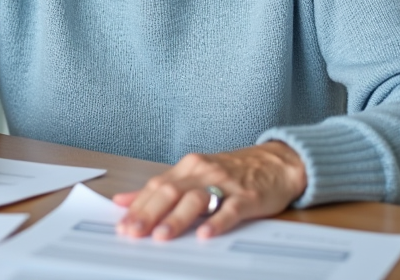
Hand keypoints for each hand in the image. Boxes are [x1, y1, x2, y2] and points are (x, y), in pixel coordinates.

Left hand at [112, 141, 306, 240]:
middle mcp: (203, 172)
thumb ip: (159, 188)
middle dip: (149, 213)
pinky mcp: (247, 197)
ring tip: (162, 236)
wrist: (277, 163)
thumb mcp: (194, 175)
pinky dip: (217, 222)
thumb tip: (122, 200)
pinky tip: (205, 234)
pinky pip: (230, 209)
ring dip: (177, 218)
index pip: (156, 186)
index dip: (138, 206)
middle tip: (133, 232)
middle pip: (170, 191)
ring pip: (196, 199)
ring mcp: (225, 184)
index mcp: (188, 167)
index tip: (122, 225)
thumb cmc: (233, 172)